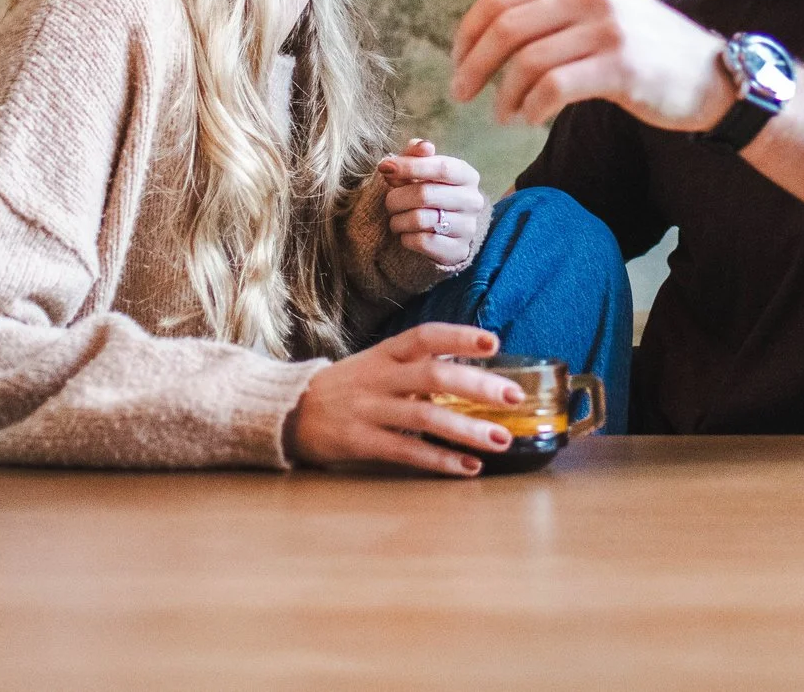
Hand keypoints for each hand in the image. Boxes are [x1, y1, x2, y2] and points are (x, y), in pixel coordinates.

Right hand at [284, 323, 523, 476]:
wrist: (289, 411)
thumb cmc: (347, 387)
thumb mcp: (377, 365)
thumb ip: (417, 366)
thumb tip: (474, 371)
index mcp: (385, 352)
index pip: (425, 336)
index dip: (459, 337)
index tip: (493, 343)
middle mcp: (379, 377)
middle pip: (433, 375)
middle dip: (477, 385)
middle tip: (514, 396)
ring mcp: (369, 410)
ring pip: (424, 415)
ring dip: (467, 429)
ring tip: (500, 439)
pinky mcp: (361, 442)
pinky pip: (407, 451)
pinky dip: (440, 460)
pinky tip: (468, 467)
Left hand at [376, 139, 488, 270]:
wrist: (443, 231)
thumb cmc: (428, 192)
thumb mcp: (421, 170)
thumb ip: (417, 154)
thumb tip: (422, 146)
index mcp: (467, 176)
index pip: (442, 167)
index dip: (410, 166)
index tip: (385, 168)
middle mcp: (473, 201)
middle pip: (426, 194)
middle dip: (397, 197)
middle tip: (389, 202)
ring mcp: (468, 228)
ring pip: (420, 220)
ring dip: (398, 220)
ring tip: (396, 219)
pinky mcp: (458, 251)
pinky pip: (422, 242)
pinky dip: (406, 238)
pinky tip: (406, 234)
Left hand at [449, 0, 737, 131]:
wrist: (713, 77)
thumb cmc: (646, 51)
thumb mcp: (601, 10)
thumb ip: (553, 11)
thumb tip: (485, 36)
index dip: (468, 33)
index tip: (457, 62)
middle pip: (505, 27)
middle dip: (473, 65)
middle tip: (461, 93)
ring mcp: (608, 26)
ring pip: (526, 61)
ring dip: (503, 95)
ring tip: (503, 115)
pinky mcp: (621, 65)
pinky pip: (553, 87)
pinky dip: (531, 108)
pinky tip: (531, 119)